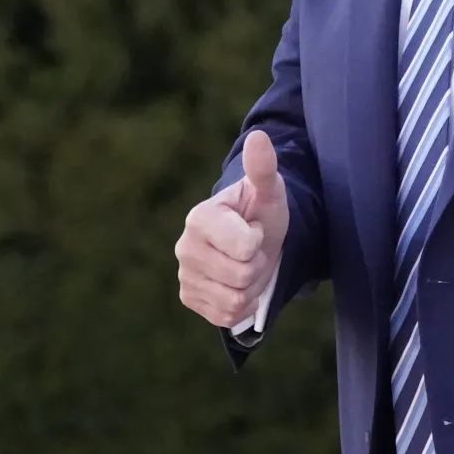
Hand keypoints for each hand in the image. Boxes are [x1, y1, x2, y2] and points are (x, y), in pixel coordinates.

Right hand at [175, 130, 290, 327]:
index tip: (252, 228)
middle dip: (257, 267)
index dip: (258, 240)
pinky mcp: (190, 299)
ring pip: (235, 300)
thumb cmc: (261, 213)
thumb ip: (263, 167)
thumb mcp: (269, 192)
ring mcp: (185, 276)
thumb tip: (259, 136)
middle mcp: (183, 247)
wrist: (254, 243)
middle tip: (252, 251)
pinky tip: (237, 284)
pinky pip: (227, 316)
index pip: (245, 248)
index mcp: (198, 218)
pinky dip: (242, 305)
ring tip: (246, 266)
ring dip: (251, 287)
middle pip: (241, 276)